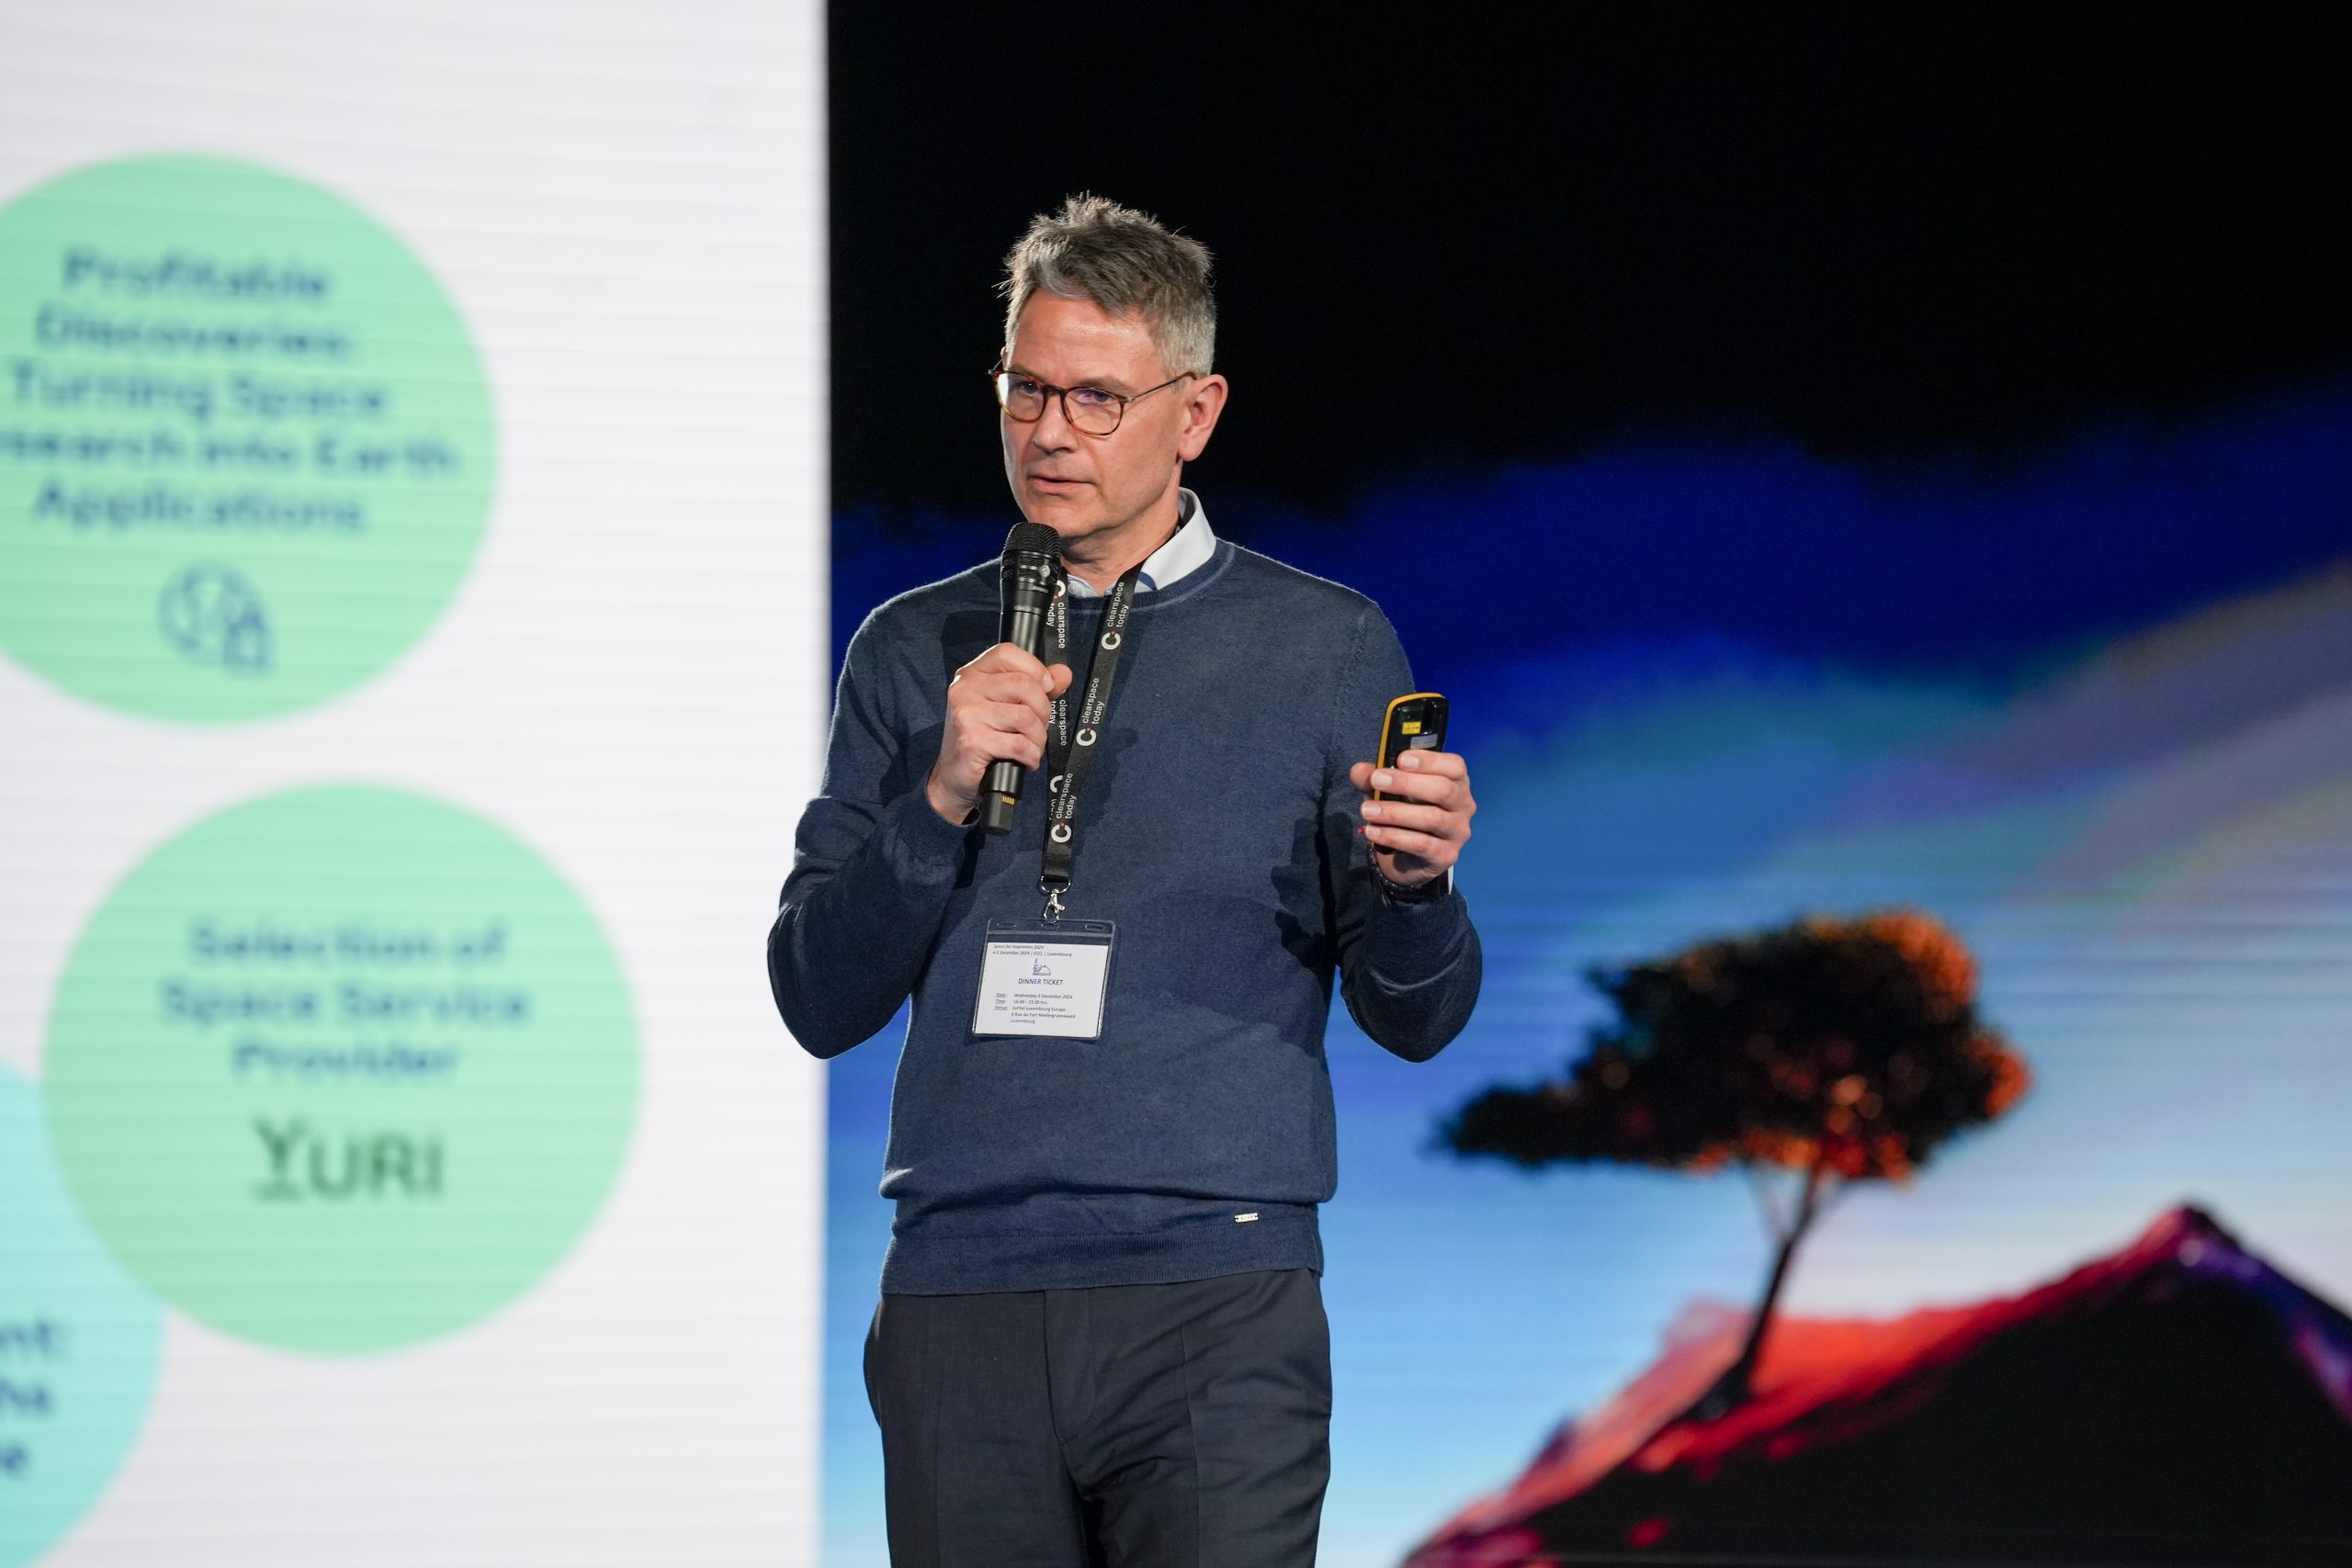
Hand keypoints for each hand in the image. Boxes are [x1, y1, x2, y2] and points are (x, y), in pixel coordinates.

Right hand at [926, 642, 1074, 823]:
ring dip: (1037, 738)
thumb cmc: (981, 739)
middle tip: (1036, 727)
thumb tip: (1063, 674)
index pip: (1007, 652)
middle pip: (1024, 685)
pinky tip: (1024, 759)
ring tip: (1029, 747)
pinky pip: (1019, 744)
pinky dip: (1030, 755)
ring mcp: (966, 714)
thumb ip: (1036, 687)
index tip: (1046, 688)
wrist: (954, 778)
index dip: (1035, 668)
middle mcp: (965, 689)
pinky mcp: (971, 741)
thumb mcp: (1006, 707)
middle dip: (1042, 711)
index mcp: (973, 674)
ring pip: (1025, 716)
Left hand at [1348, 749, 1474, 888]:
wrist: (1408, 857)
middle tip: (1377, 780)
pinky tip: (1372, 831)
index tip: (1401, 759)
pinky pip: (1421, 844)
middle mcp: (1464, 805)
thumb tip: (1359, 771)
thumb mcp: (1387, 791)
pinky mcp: (1446, 856)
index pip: (1454, 766)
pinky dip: (1394, 836)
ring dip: (1395, 812)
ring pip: (1431, 818)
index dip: (1429, 760)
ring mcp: (1458, 832)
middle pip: (1443, 789)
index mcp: (1456, 782)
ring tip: (1367, 810)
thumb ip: (1374, 778)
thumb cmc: (1405, 812)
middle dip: (1407, 783)